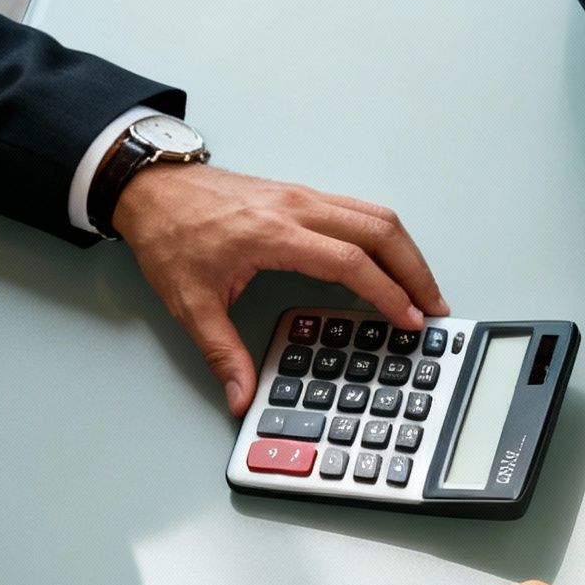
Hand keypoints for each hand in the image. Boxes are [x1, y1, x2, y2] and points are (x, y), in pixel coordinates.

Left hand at [114, 164, 449, 416]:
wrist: (149, 188)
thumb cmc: (169, 234)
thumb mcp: (190, 301)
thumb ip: (222, 352)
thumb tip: (240, 396)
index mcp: (273, 234)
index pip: (350, 261)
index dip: (387, 293)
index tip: (409, 320)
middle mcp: (297, 208)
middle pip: (380, 232)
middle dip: (416, 272)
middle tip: (435, 307)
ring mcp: (304, 197)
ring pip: (377, 215)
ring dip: (408, 252)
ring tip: (424, 288)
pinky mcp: (304, 195)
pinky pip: (362, 210)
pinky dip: (388, 238)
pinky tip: (392, 262)